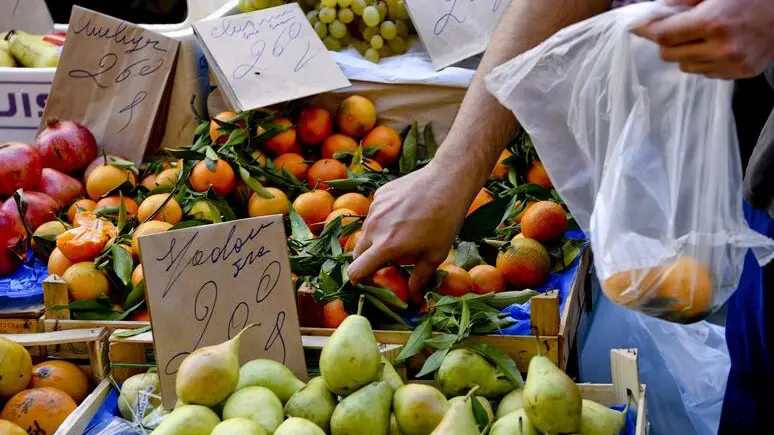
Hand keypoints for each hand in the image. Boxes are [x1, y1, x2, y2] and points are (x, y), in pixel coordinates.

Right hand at [347, 161, 472, 295]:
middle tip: (387, 264)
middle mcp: (373, 228)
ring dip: (374, 242)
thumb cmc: (444, 222)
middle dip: (367, 262)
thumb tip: (414, 299)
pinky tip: (403, 217)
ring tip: (398, 238)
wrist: (447, 181)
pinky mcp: (379, 196)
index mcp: (385, 246)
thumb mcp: (435, 255)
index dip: (360, 281)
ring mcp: (374, 209)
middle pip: (356, 254)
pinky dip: (382, 222)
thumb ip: (419, 279)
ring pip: (365, 233)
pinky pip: (373, 215)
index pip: (355, 272)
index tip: (373, 282)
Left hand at [635, 0, 773, 78]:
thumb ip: (681, 0)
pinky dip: (705, 61)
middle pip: (669, 55)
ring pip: (686, 67)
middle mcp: (722, 47)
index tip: (640, 27)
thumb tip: (653, 14)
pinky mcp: (742, 73)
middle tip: (675, 29)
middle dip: (668, 41)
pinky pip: (706, 73)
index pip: (663, 35)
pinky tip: (719, 46)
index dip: (649, 29)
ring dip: (686, 53)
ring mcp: (733, 64)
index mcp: (713, 22)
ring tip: (703, 36)